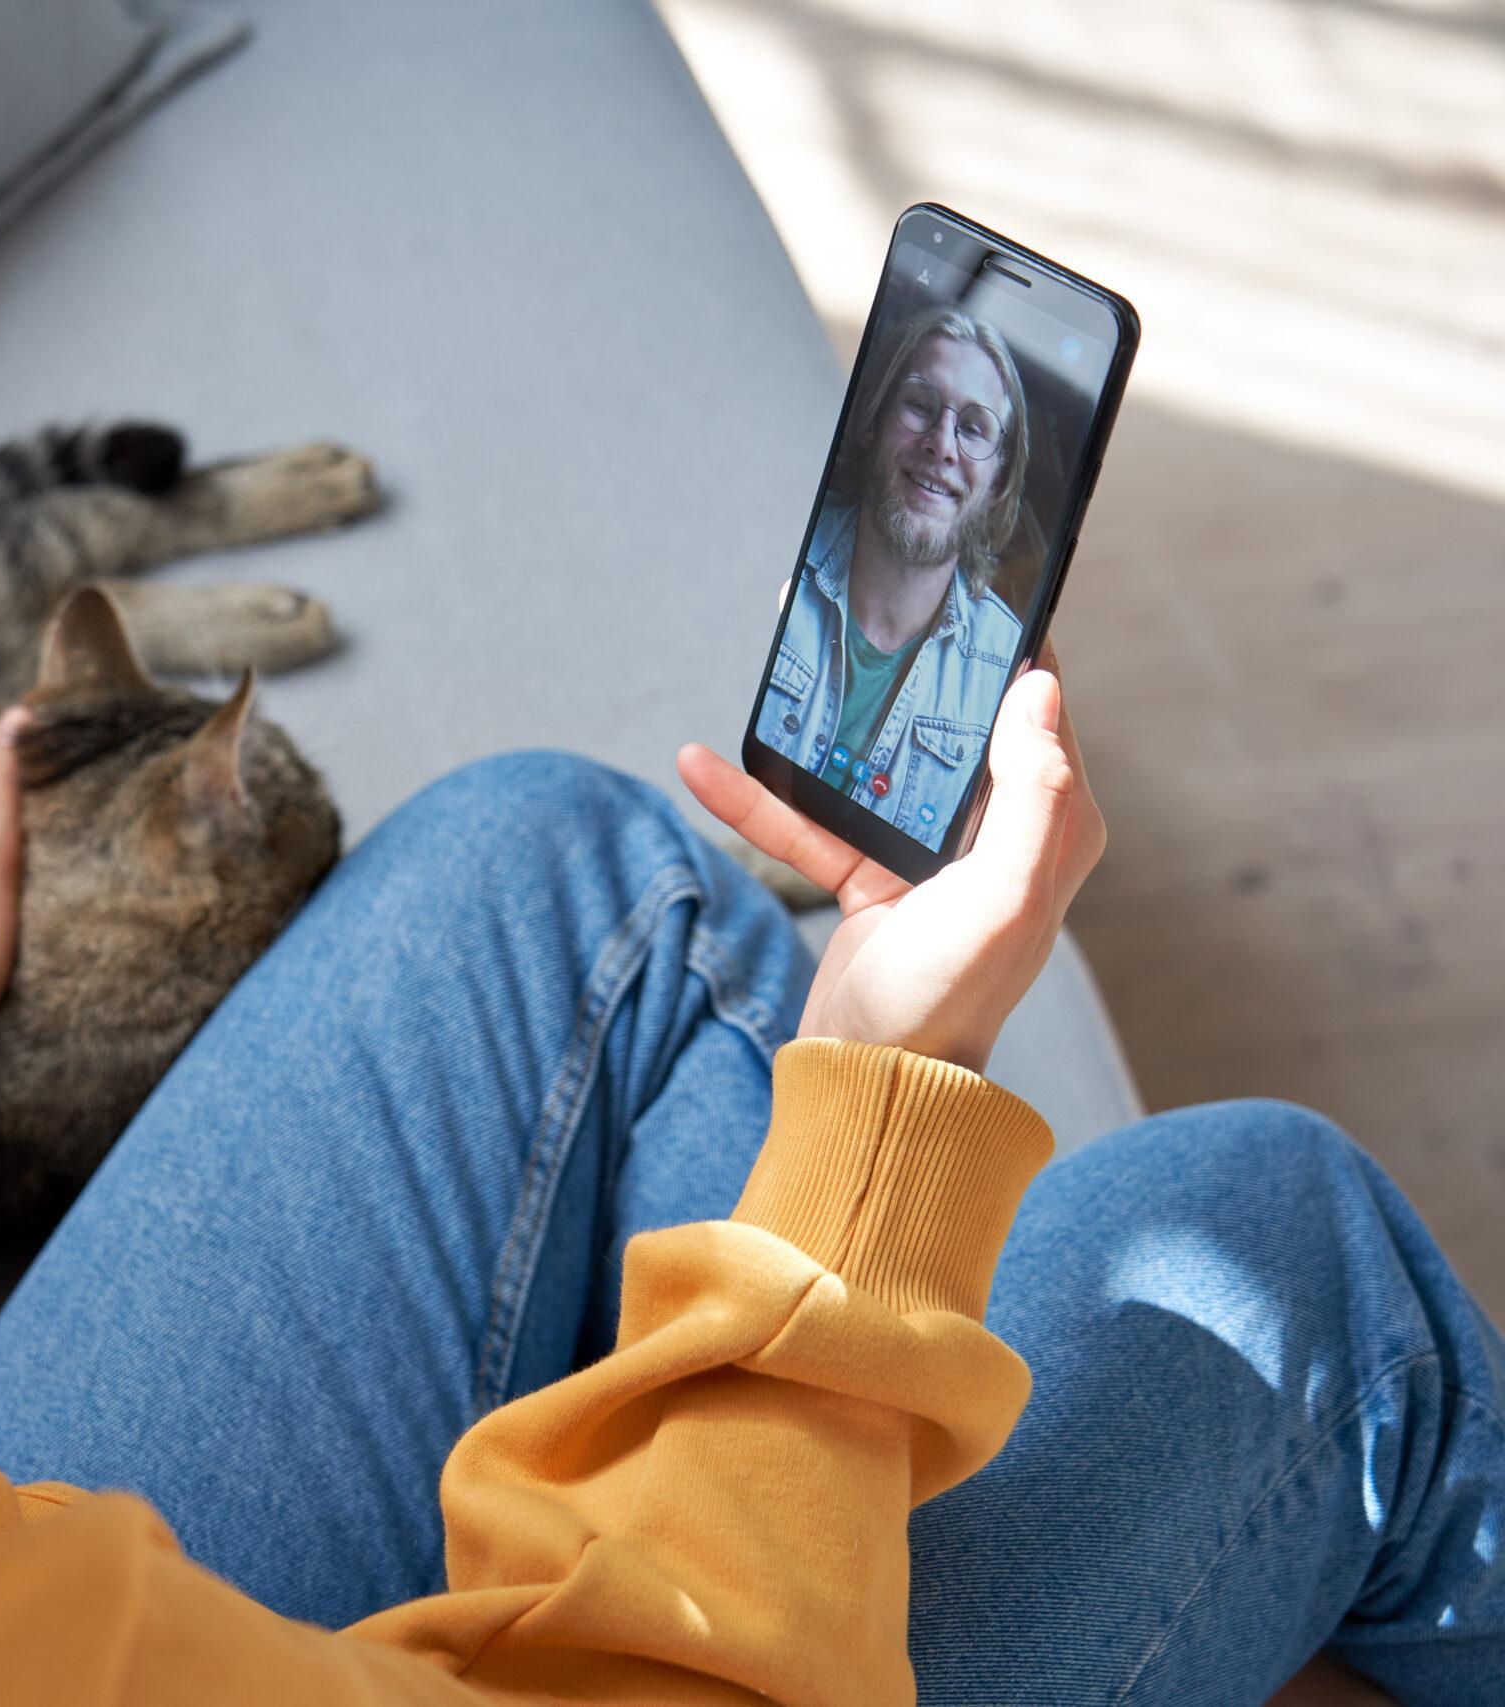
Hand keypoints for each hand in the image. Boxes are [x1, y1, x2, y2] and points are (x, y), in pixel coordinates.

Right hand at [677, 645, 1104, 1071]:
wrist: (876, 1084)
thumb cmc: (950, 999)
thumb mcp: (1001, 896)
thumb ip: (1032, 795)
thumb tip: (1040, 690)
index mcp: (1050, 827)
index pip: (1035, 712)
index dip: (1005, 649)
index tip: (970, 591)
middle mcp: (996, 834)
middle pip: (945, 726)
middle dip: (902, 670)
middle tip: (860, 608)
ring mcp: (928, 855)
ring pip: (869, 765)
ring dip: (816, 728)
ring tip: (780, 663)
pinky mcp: (870, 879)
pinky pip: (808, 823)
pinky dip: (758, 799)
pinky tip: (703, 766)